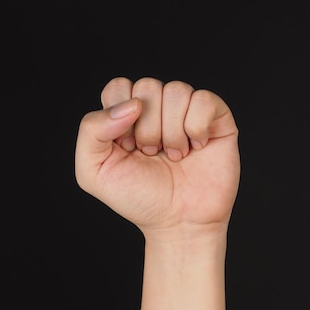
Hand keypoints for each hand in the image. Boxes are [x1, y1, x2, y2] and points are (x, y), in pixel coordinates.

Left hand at [74, 77, 239, 237]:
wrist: (180, 223)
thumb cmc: (140, 199)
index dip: (120, 115)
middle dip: (147, 129)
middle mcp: (159, 109)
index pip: (120, 86)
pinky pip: (203, 99)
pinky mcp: (218, 118)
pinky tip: (197, 147)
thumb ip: (91, 130)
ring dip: (173, 131)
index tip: (126, 147)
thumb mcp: (94, 171)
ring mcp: (189, 112)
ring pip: (177, 90)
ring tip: (175, 155)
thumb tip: (132, 104)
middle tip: (152, 154)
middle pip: (147, 86)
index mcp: (129, 115)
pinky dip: (196, 127)